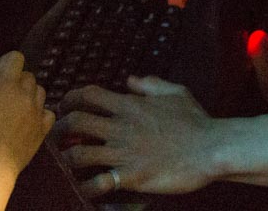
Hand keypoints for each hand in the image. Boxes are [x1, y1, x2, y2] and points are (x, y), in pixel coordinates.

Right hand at [0, 52, 53, 176]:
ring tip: (14, 107)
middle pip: (28, 75)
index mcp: (9, 85)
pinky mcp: (44, 128)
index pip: (16, 58)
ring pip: (40, 91)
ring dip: (29, 94)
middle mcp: (28, 94)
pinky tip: (29, 120)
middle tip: (1, 95)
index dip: (6, 62)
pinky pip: (48, 112)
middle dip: (16, 80)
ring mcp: (38, 111)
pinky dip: (40, 112)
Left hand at [56, 77, 217, 196]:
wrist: (211, 149)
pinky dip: (86, 187)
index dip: (70, 98)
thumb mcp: (176, 92)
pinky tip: (85, 188)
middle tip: (56, 136)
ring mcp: (124, 152)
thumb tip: (130, 79)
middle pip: (75, 122)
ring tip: (67, 163)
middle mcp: (122, 126)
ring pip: (78, 153)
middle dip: (59, 128)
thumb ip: (150, 84)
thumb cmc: (196, 121)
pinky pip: (97, 183)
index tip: (64, 105)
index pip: (89, 94)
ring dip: (67, 159)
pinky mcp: (130, 176)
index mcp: (131, 105)